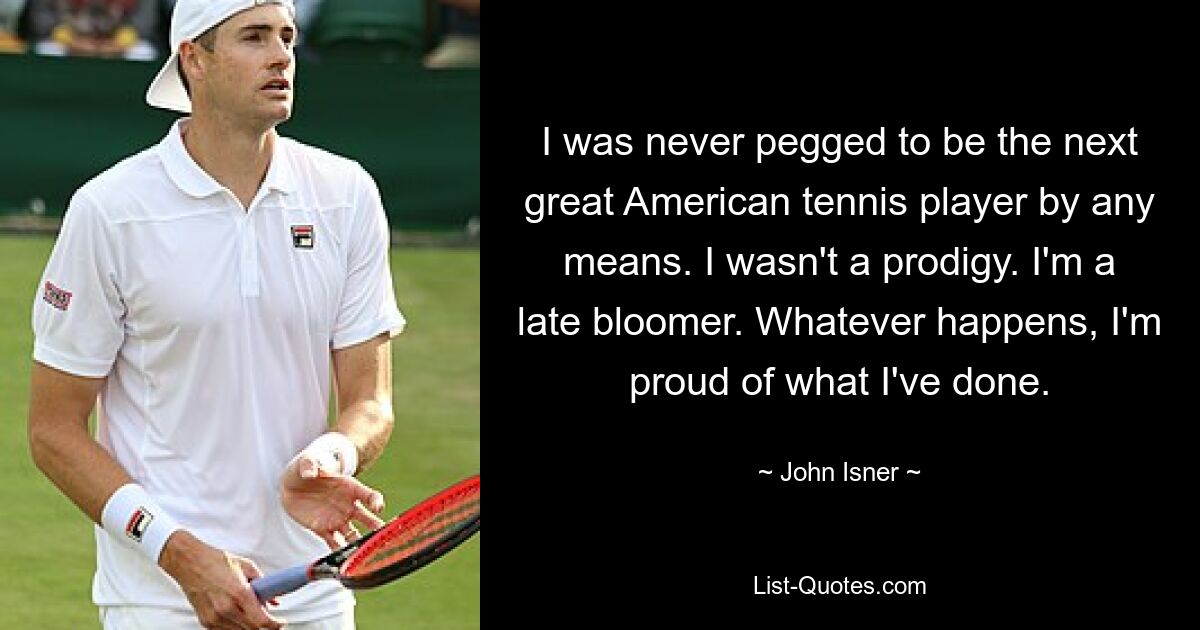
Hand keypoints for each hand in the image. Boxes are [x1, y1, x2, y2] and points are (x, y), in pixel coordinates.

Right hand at [159, 530, 284, 628]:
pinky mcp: (206, 621)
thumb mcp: (247, 567)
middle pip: (253, 629)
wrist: (189, 563)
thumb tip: (274, 599)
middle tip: (268, 617)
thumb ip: (263, 584)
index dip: (275, 625)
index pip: (262, 621)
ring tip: (251, 612)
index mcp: (239, 593)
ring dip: (249, 626)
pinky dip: (236, 626)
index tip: (280, 623)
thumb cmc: (215, 561)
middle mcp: (226, 608)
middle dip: (264, 624)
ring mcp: (215, 617)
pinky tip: (237, 615)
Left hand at [281, 454, 385, 548]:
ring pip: (352, 535)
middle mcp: (348, 506)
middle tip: (384, 538)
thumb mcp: (308, 460)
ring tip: (363, 556)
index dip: (376, 502)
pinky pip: (333, 543)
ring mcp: (337, 519)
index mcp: (350, 488)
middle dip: (376, 528)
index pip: (369, 496)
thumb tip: (309, 472)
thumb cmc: (306, 467)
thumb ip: (310, 464)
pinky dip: (338, 553)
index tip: (378, 507)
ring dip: (358, 545)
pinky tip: (342, 563)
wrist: (292, 483)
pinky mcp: (322, 529)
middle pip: (367, 519)